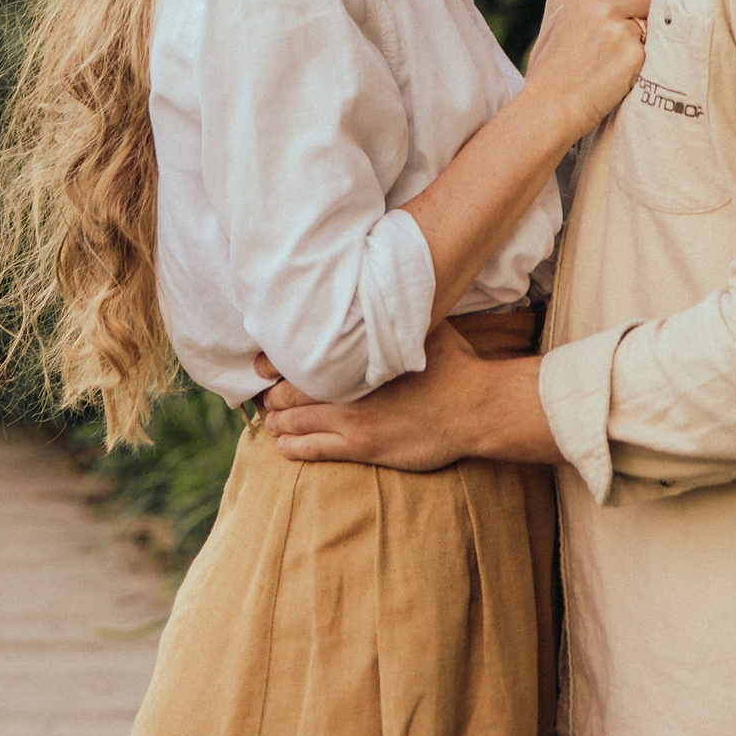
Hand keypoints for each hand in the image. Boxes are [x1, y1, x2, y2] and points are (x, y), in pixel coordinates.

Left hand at [259, 324, 488, 473]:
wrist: (474, 408)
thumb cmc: (453, 365)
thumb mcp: (423, 328)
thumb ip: (396, 316)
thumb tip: (386, 286)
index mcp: (357, 357)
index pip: (303, 358)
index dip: (276, 362)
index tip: (261, 363)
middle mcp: (348, 389)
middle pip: (293, 390)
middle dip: (274, 392)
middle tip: (262, 392)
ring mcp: (353, 421)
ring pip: (298, 422)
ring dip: (279, 421)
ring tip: (269, 419)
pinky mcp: (364, 447)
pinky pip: (317, 449)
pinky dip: (294, 446)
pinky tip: (282, 445)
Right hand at [521, 0, 653, 138]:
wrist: (551, 106)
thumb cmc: (552, 65)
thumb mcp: (556, 16)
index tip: (626, 8)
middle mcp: (601, 4)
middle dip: (642, 11)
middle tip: (621, 36)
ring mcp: (619, 28)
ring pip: (652, 20)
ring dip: (643, 35)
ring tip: (616, 56)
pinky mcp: (633, 53)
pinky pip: (653, 47)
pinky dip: (642, 60)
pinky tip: (620, 71)